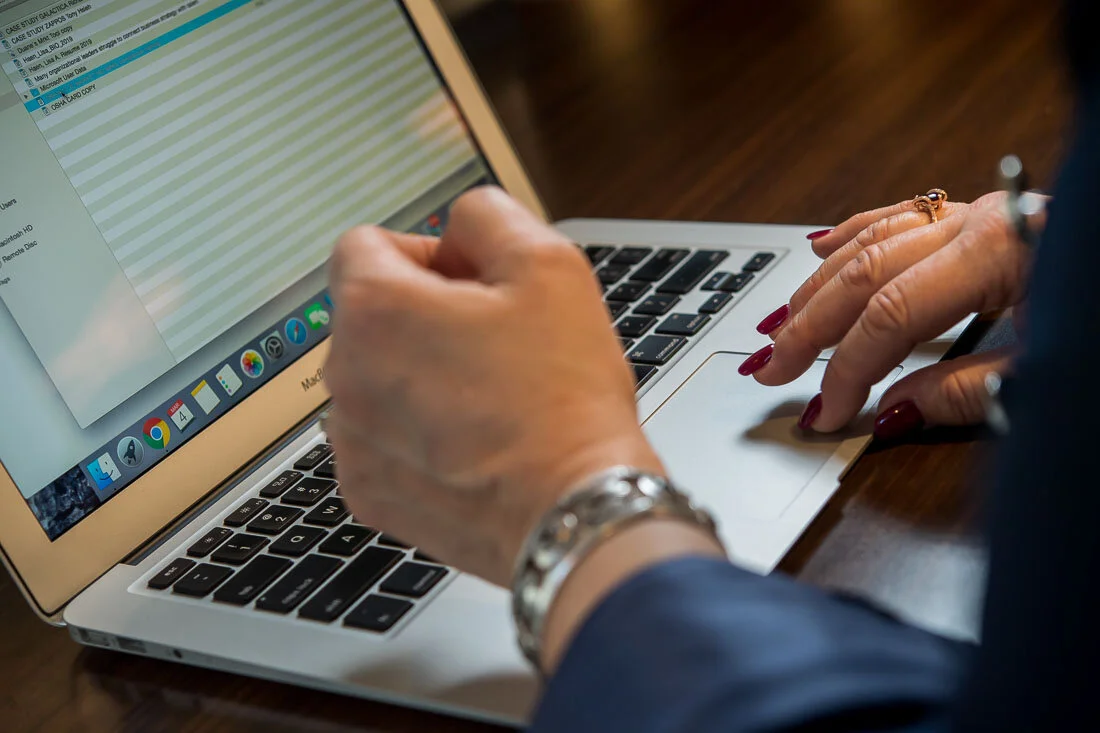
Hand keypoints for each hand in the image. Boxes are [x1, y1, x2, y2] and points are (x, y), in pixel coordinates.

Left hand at [323, 187, 663, 587]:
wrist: (573, 509)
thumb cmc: (564, 398)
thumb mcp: (549, 264)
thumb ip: (486, 216)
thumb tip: (457, 226)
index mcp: (375, 309)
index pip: (366, 245)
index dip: (429, 255)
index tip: (471, 286)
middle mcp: (343, 375)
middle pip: (372, 314)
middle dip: (426, 316)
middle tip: (498, 344)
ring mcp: (351, 441)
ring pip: (378, 378)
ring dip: (420, 375)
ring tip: (491, 399)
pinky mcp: (367, 492)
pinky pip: (383, 438)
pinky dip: (418, 434)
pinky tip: (475, 442)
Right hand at [743, 191, 1034, 437]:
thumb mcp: (1048, 372)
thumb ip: (966, 394)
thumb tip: (892, 410)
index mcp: (996, 254)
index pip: (889, 315)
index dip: (846, 369)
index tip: (826, 412)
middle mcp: (980, 222)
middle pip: (864, 274)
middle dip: (809, 328)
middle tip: (772, 369)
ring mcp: (980, 214)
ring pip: (872, 243)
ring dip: (818, 286)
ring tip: (780, 325)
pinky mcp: (986, 218)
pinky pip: (901, 216)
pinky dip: (854, 234)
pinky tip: (821, 247)